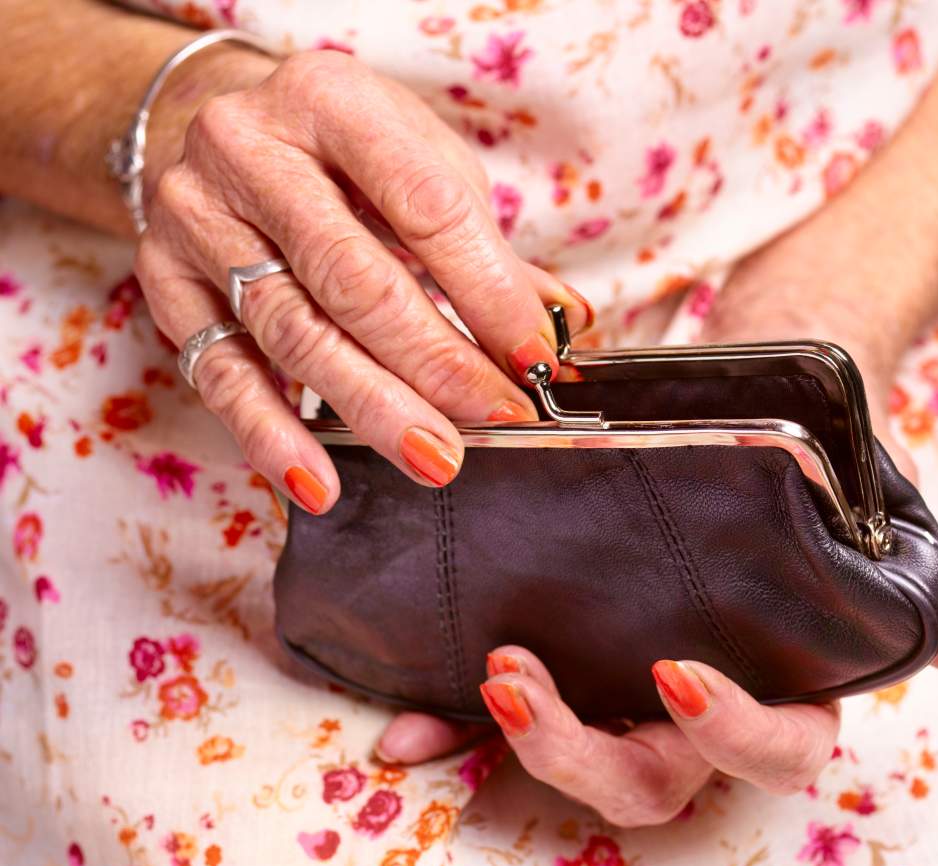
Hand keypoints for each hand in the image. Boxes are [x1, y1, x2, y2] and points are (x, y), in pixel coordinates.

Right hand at [133, 49, 591, 509]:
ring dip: (374, 408)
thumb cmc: (347, 153)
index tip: (534, 357)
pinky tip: (320, 482)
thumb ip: (486, 248)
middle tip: (496, 418)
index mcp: (331, 101)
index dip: (487, 291)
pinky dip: (273, 436)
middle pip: (354, 280)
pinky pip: (222, 374)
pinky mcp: (166, 284)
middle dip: (436, 362)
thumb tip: (561, 327)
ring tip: (436, 458)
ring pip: (294, 333)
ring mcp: (197, 219)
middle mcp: (249, 150)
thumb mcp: (424, 166)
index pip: (425, 207)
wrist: (233, 135)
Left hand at [372, 259, 937, 826]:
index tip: (677, 671)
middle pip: (652, 783)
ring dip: (513, 740)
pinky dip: (454, 726)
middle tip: (522, 677)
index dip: (730, 732)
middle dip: (580, 752)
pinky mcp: (566, 658)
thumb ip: (915, 596)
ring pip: (577, 760)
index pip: (774, 750)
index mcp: (782, 692)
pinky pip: (501, 716)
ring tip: (478, 677)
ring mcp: (625, 693)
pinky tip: (410, 723)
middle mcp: (697, 713)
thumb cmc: (817, 481)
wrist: (752, 418)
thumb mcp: (869, 526)